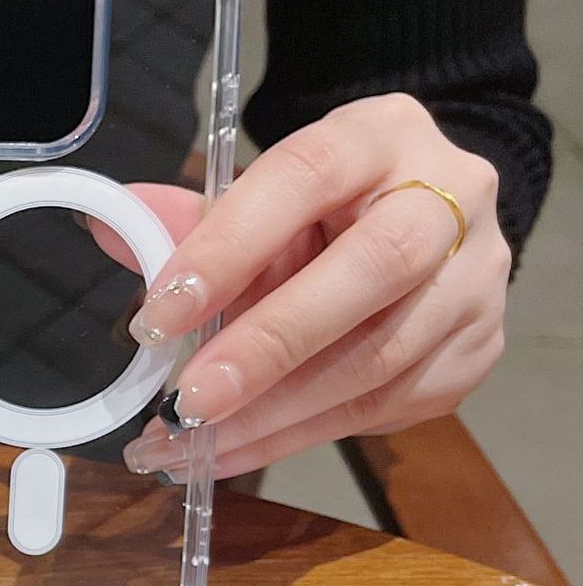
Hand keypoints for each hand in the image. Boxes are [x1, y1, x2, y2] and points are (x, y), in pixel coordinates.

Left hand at [106, 93, 509, 479]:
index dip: (227, 248)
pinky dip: (297, 436)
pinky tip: (233, 450)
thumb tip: (109, 226)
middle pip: (374, 268)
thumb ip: (186, 220)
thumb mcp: (256, 200)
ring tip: (190, 442)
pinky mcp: (475, 349)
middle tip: (187, 401)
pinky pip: (385, 406)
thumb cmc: (319, 212)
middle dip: (269, 345)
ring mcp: (474, 278)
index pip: (305, 177)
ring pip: (380, 357)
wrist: (420, 227)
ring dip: (273, 414)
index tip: (157, 316)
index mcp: (379, 135)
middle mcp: (450, 195)